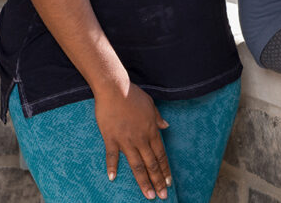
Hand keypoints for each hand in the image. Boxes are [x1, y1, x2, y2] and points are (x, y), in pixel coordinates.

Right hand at [94, 82, 171, 199]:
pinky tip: (112, 178)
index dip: (165, 170)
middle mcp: (141, 139)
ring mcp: (126, 140)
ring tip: (148, 195)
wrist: (114, 88)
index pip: (161, 155)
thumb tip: (166, 126)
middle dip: (157, 181)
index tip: (168, 183)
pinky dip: (112, 167)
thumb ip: (158, 118)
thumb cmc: (132, 94)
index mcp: (151, 131)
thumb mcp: (150, 104)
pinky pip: (112, 156)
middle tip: (162, 196)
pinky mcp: (111, 138)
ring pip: (136, 165)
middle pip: (151, 164)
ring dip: (143, 181)